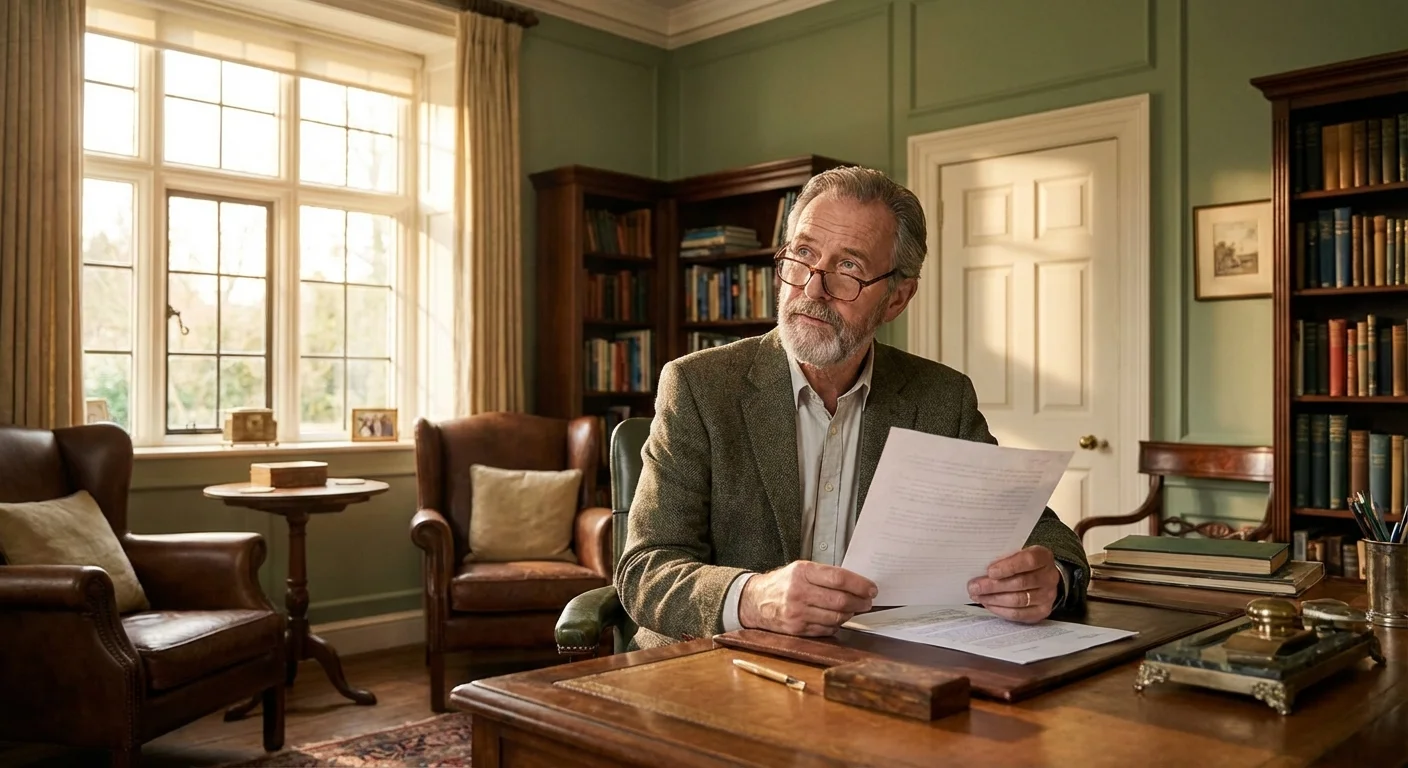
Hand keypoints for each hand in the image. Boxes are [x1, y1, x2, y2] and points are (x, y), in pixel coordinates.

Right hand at [739, 560, 876, 636]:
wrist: (755, 601)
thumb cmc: (782, 583)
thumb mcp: (800, 569)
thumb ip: (825, 575)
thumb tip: (856, 584)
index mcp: (802, 572)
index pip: (839, 579)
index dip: (860, 585)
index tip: (871, 588)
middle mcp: (799, 592)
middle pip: (840, 600)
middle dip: (860, 602)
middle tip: (868, 602)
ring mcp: (797, 613)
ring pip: (836, 617)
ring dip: (850, 614)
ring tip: (854, 609)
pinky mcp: (797, 629)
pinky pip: (826, 629)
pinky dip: (837, 624)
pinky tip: (838, 618)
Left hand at [967, 545, 1060, 622]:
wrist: (1042, 577)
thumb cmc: (1023, 563)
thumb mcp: (1017, 553)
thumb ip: (1004, 558)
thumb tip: (979, 567)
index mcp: (1043, 557)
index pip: (1028, 561)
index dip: (1008, 567)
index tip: (990, 571)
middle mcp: (1049, 577)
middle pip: (1020, 583)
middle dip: (993, 586)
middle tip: (974, 587)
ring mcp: (1047, 596)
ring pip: (1018, 600)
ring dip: (993, 599)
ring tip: (977, 596)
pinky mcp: (1042, 612)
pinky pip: (1018, 614)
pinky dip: (1000, 610)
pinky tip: (988, 604)